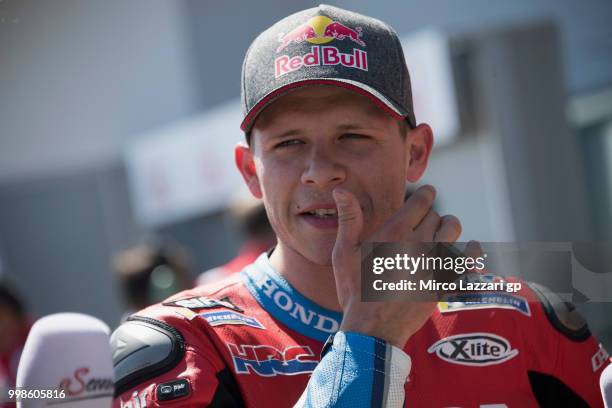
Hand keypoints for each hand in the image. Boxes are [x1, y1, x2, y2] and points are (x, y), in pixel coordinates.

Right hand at [331, 185, 461, 347]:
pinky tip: (472, 248)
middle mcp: (419, 243)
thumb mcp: (344, 253)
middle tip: (422, 221)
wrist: (373, 328)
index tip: (425, 193)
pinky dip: (472, 252)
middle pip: (436, 215)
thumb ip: (349, 218)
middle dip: (430, 215)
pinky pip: (467, 261)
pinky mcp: (444, 282)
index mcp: (395, 232)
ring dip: (448, 227)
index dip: (425, 194)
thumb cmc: (355, 290)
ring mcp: (434, 263)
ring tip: (441, 231)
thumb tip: (341, 189)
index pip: (422, 200)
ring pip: (453, 231)